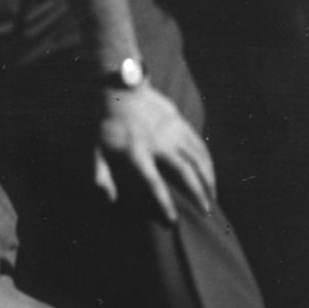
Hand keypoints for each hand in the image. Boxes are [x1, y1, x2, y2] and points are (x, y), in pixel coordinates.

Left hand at [94, 83, 215, 223]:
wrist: (119, 88)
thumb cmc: (105, 122)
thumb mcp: (95, 149)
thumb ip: (101, 175)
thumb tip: (110, 200)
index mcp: (136, 153)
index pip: (154, 183)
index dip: (164, 203)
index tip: (173, 219)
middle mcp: (158, 144)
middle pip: (185, 172)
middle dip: (198, 193)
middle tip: (206, 211)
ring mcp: (172, 132)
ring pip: (197, 159)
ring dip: (208, 178)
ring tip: (213, 196)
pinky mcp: (180, 123)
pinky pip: (198, 144)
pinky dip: (207, 160)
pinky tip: (210, 171)